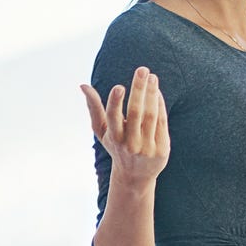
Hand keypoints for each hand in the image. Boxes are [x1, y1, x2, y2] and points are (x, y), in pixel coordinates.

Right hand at [81, 67, 170, 187]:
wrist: (135, 176)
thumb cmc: (116, 146)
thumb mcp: (102, 131)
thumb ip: (93, 108)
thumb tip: (83, 85)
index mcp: (114, 137)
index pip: (113, 118)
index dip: (115, 103)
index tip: (119, 87)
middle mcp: (130, 143)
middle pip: (136, 113)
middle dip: (139, 90)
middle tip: (142, 70)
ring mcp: (147, 147)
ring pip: (151, 116)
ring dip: (152, 94)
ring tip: (152, 77)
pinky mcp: (161, 149)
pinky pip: (162, 123)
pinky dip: (160, 106)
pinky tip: (157, 92)